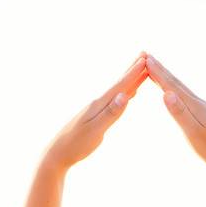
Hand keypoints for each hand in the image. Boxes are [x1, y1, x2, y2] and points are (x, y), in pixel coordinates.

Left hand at [43, 54, 147, 171]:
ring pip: (118, 89)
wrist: (59, 152)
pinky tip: (128, 93)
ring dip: (129, 79)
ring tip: (140, 69)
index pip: (120, 86)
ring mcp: (97, 108)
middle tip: (145, 54)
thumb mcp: (96, 130)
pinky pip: (115, 99)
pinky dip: (124, 92)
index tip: (146, 60)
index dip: (134, 73)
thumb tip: (124, 95)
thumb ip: (111, 113)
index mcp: (99, 104)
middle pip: (119, 83)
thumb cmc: (77, 145)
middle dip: (132, 69)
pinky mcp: (97, 115)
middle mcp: (98, 102)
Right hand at [145, 53, 205, 174]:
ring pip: (181, 89)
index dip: (157, 72)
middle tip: (147, 55)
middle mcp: (198, 102)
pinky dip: (176, 90)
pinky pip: (185, 97)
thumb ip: (180, 113)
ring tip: (157, 69)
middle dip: (161, 69)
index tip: (145, 58)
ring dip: (168, 78)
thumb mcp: (193, 132)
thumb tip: (166, 93)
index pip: (171, 85)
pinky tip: (175, 92)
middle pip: (176, 83)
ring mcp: (202, 108)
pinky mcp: (204, 114)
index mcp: (193, 105)